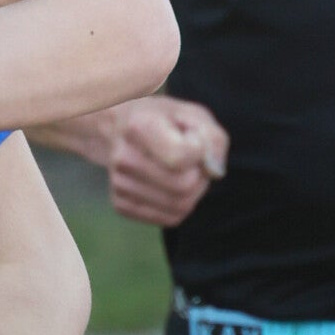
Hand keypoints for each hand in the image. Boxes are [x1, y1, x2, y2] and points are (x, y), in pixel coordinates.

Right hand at [104, 97, 228, 226]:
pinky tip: (171, 186)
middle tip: (193, 162)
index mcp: (139, 127)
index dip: (199, 152)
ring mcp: (119, 183)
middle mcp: (124, 157)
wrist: (122, 129)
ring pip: (179, 207)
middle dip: (200, 177)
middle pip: (183, 187)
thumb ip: (213, 140)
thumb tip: (214, 173)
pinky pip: (169, 219)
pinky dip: (180, 205)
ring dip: (192, 193)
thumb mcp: (194, 115)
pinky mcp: (122, 205)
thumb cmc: (165, 121)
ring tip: (182, 173)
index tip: (192, 140)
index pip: (180, 157)